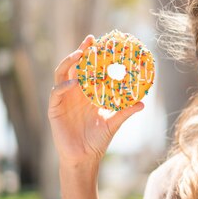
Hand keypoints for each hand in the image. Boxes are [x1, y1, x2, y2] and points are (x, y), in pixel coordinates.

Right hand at [48, 35, 143, 164]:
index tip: (103, 42)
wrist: (84, 157)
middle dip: (81, 52)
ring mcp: (63, 99)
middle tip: (91, 41)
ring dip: (69, 62)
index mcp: (87, 93)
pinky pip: (56, 93)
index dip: (94, 56)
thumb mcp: (114, 123)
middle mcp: (74, 92)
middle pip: (75, 66)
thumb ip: (125, 111)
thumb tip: (142, 103)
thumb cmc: (98, 140)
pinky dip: (64, 86)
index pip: (89, 69)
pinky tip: (74, 83)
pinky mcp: (55, 109)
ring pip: (62, 74)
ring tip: (79, 54)